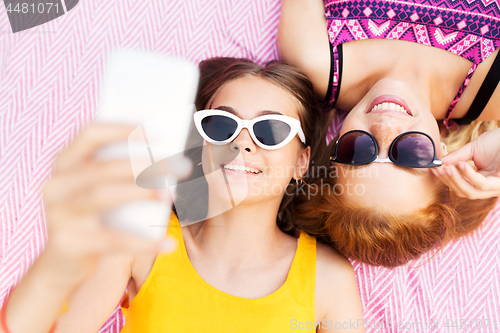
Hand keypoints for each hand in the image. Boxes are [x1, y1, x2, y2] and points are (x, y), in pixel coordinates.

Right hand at [41, 123, 189, 282]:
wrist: (62, 265)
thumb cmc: (94, 217)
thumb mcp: (102, 190)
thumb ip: (124, 169)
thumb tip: (169, 158)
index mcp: (66, 162)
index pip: (91, 134)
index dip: (124, 130)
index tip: (160, 134)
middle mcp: (57, 184)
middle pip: (103, 167)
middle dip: (144, 165)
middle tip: (180, 167)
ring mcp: (59, 214)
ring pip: (102, 195)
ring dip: (141, 193)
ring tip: (170, 196)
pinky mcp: (69, 244)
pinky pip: (112, 240)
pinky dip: (143, 242)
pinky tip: (168, 243)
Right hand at [432, 129, 499, 198]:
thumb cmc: (498, 140)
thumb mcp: (473, 148)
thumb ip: (456, 157)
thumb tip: (438, 163)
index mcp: (483, 180)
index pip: (461, 186)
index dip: (446, 179)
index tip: (434, 169)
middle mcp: (491, 187)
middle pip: (464, 192)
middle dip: (449, 181)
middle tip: (438, 169)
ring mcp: (498, 187)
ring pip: (471, 193)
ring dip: (456, 180)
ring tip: (446, 167)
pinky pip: (482, 185)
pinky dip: (469, 176)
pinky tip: (460, 165)